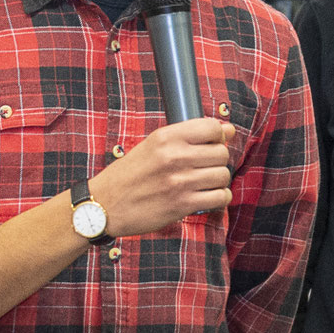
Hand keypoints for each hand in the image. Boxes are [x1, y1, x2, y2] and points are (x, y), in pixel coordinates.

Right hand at [86, 117, 234, 237]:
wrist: (105, 205)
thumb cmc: (129, 175)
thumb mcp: (153, 146)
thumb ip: (189, 137)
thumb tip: (228, 130)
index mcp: (166, 137)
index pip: (212, 127)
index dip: (218, 136)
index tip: (211, 144)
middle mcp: (175, 156)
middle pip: (221, 153)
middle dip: (218, 160)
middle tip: (204, 167)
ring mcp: (180, 182)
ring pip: (223, 175)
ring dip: (218, 180)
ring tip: (204, 183)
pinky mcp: (183, 205)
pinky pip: (220, 198)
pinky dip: (219, 198)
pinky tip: (207, 197)